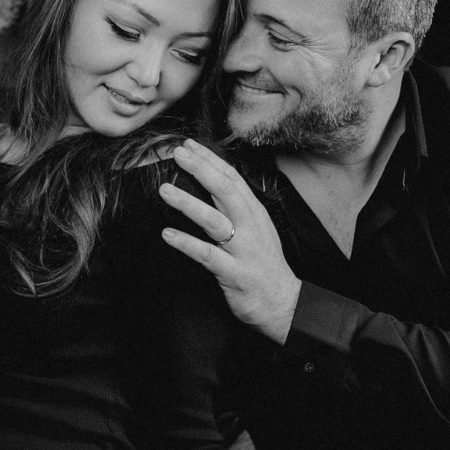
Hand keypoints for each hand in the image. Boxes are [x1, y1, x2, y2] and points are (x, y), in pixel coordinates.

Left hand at [159, 140, 300, 343]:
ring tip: (165, 190)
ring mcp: (243, 250)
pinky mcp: (234, 273)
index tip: (189, 145)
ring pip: (214, 221)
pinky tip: (168, 234)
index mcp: (255, 214)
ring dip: (188, 204)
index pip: (232, 179)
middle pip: (225, 191)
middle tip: (177, 154)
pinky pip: (207, 256)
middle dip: (201, 170)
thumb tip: (212, 184)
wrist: (284, 304)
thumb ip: (237, 208)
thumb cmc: (264, 265)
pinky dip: (187, 243)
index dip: (210, 160)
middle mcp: (250, 227)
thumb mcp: (256, 230)